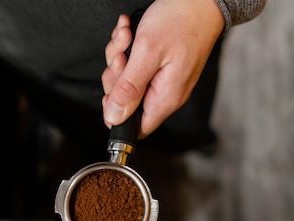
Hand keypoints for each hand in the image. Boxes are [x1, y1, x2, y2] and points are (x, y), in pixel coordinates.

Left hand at [101, 0, 224, 136]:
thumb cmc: (180, 20)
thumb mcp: (147, 54)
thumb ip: (129, 88)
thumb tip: (114, 117)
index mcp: (165, 98)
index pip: (136, 127)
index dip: (117, 113)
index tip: (113, 90)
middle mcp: (165, 93)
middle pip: (126, 102)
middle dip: (116, 76)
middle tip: (122, 55)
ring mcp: (163, 78)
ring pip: (127, 79)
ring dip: (119, 55)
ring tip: (127, 35)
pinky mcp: (160, 65)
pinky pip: (134, 64)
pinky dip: (127, 47)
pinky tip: (131, 31)